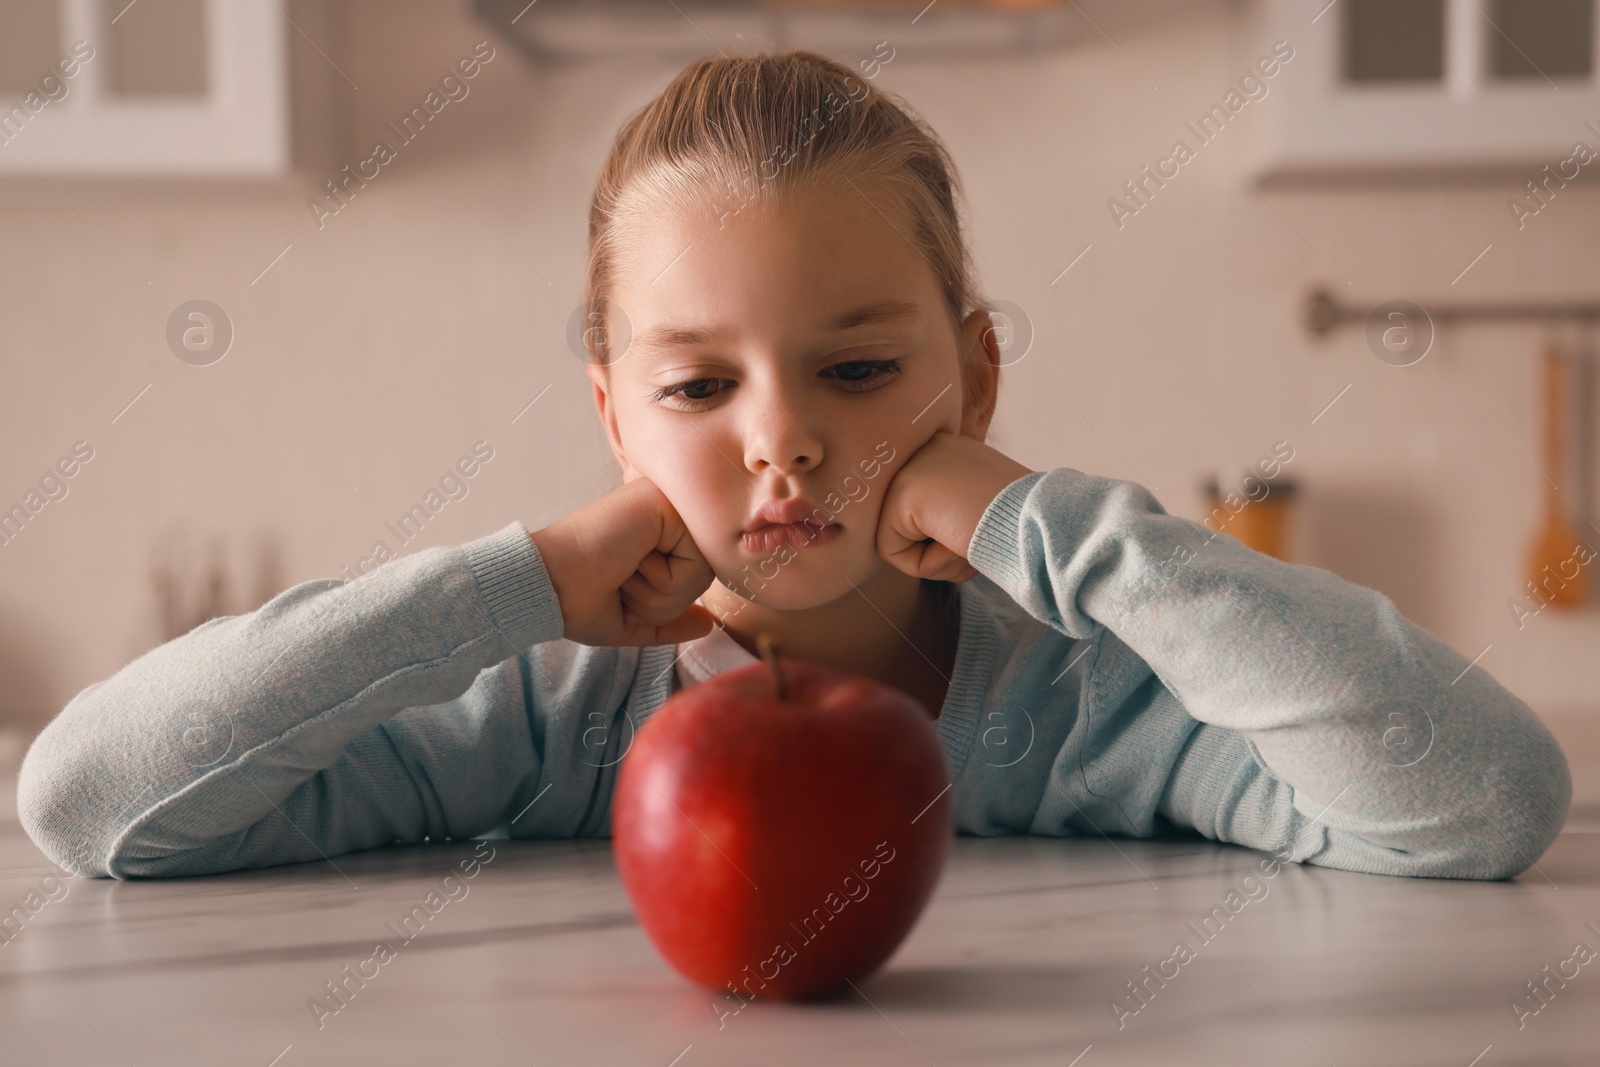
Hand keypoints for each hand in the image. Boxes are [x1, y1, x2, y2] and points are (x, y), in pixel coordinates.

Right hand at [530, 477, 715, 646]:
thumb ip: (671, 620)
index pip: (696, 578)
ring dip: (661, 594)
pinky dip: (662, 580)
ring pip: (704, 573)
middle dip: (664, 603)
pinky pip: (698, 563)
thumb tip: (709, 624)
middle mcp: (666, 511)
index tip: (620, 588)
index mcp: (657, 531)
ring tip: (624, 571)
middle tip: (622, 583)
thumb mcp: (630, 619)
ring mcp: (668, 503)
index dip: (663, 603)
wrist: (546, 586)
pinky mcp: (668, 504)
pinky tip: (630, 561)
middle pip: (705, 577)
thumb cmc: (576, 600)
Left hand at [876, 432, 1034, 582]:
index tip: (984, 527)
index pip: (924, 511)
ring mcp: (912, 466)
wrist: (1041, 521)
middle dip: (943, 550)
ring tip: (972, 536)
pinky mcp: (902, 494)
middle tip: (978, 536)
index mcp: (949, 449)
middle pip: (910, 525)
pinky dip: (928, 564)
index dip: (952, 537)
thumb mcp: (986, 505)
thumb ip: (957, 509)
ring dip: (939, 559)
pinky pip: (894, 553)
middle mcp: (927, 448)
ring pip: (900, 542)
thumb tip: (937, 532)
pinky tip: (957, 541)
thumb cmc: (1024, 524)